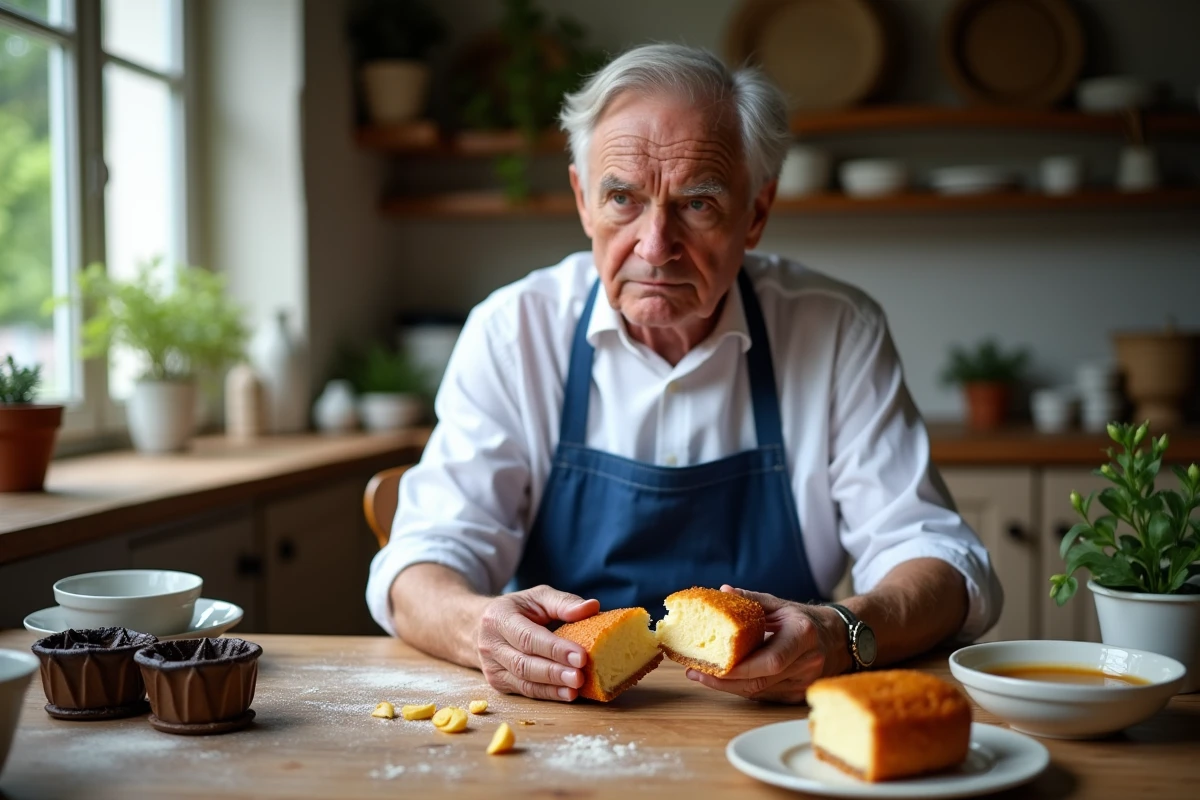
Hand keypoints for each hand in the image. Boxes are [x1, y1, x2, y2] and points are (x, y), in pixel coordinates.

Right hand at [476, 584, 599, 701]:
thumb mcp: (537, 597)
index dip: (554, 649)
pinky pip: (525, 691)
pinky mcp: (498, 683)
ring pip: (523, 682)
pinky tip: (567, 694)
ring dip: (552, 688)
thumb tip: (592, 607)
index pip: (527, 637)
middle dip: (554, 672)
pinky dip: (548, 694)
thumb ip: (563, 602)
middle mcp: (490, 645)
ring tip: (576, 688)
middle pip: (524, 663)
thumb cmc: (516, 610)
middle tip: (580, 676)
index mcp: (498, 618)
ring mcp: (491, 667)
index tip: (581, 656)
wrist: (478, 626)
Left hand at [686, 585, 846, 702]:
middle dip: (724, 681)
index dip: (738, 668)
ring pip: (760, 692)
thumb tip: (723, 591)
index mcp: (803, 636)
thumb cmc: (805, 619)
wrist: (838, 638)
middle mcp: (807, 663)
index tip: (708, 665)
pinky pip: (765, 695)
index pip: (769, 661)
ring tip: (700, 675)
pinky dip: (742, 688)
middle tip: (694, 672)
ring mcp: (805, 683)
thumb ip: (752, 600)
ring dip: (728, 687)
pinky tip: (722, 680)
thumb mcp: (781, 604)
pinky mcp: (798, 695)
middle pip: (760, 681)